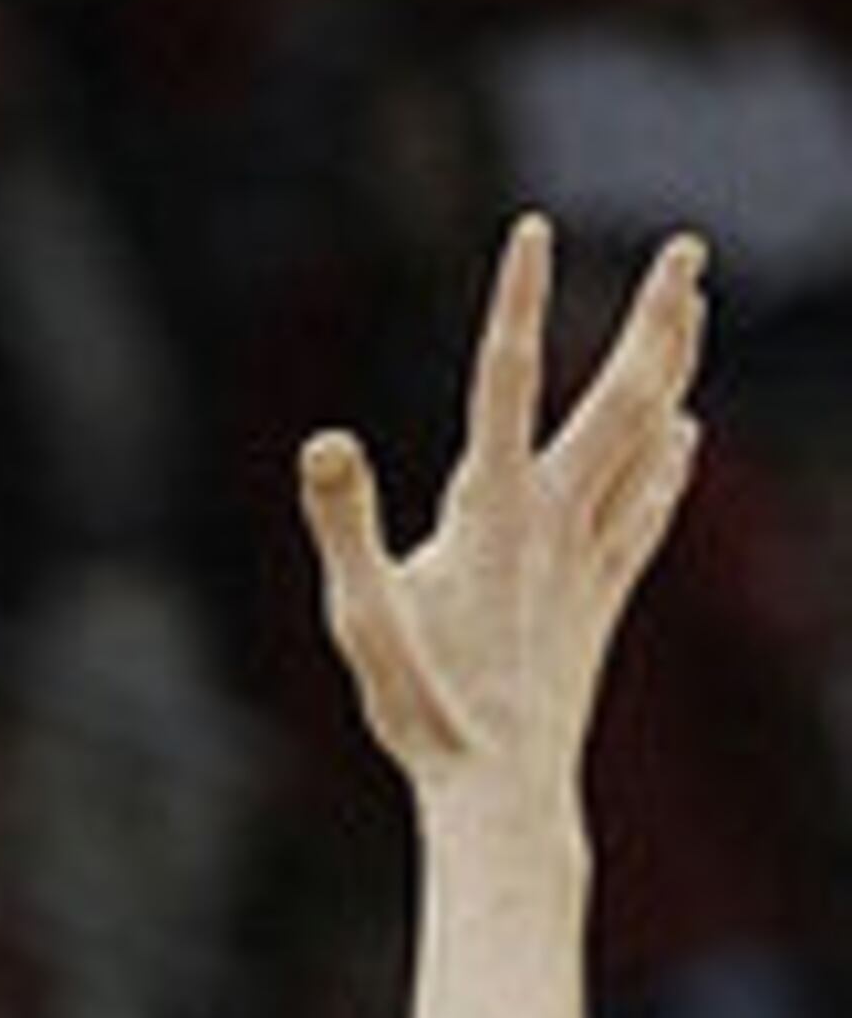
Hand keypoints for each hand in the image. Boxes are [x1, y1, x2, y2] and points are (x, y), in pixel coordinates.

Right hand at [297, 213, 705, 796]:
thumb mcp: (360, 615)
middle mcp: (556, 520)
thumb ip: (344, 521)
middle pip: (621, 396)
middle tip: (690, 248)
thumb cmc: (423, 709)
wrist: (503, 788)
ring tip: (692, 311)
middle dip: (656, 317)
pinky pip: (651, 505)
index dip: (518, 300)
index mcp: (492, 511)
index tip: (531, 228)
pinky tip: (684, 431)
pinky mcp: (604, 594)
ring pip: (650, 439)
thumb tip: (325, 440)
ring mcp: (591, 556)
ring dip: (674, 368)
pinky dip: (671, 456)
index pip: (506, 379)